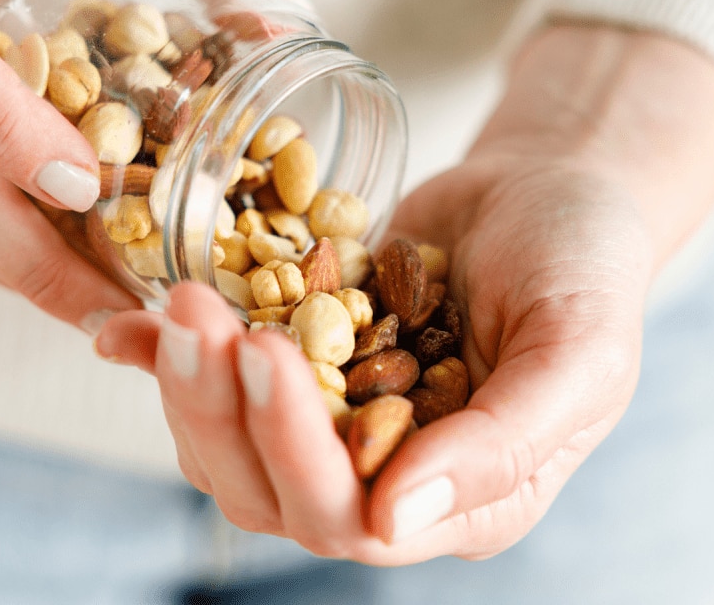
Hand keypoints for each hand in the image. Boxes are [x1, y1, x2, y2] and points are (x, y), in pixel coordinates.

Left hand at [94, 24, 713, 563]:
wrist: (549, 192)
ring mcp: (332, 425)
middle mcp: (386, 479)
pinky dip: (166, 361)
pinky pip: (216, 385)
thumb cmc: (585, 267)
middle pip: (268, 490)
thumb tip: (393, 521)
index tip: (267, 353)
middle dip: (221, 409)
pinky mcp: (296, 369)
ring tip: (179, 300)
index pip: (353, 517)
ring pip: (227, 447)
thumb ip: (503, 444)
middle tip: (196, 316)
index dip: (296, 448)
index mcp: (463, 501)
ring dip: (189, 383)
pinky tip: (128, 324)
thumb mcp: (579, 349)